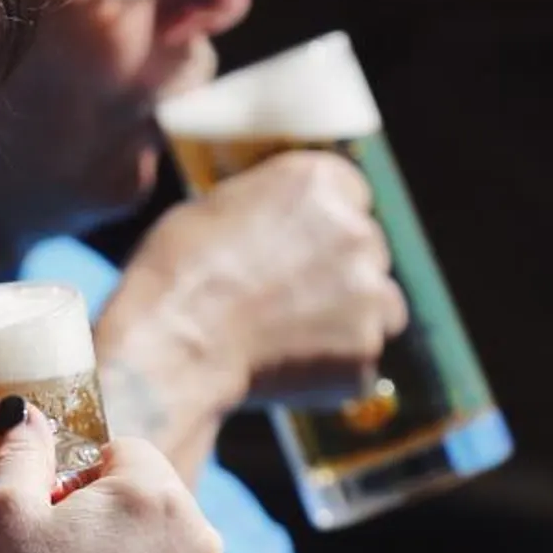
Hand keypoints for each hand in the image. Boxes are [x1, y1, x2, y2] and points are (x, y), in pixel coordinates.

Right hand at [98, 150, 408, 415]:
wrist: (174, 343)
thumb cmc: (178, 273)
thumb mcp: (216, 209)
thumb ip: (269, 210)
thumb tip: (278, 225)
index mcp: (322, 182)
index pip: (350, 196)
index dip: (321, 227)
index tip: (299, 249)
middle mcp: (359, 230)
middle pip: (367, 251)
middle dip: (336, 274)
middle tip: (284, 299)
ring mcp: (370, 294)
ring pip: (378, 307)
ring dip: (347, 319)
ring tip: (288, 338)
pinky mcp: (364, 352)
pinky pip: (357, 362)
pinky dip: (331, 370)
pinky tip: (283, 370)